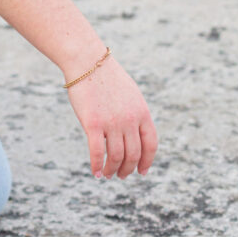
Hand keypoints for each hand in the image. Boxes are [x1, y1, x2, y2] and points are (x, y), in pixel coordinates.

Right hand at [66, 55, 157, 178]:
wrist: (87, 61)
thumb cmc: (106, 76)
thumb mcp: (130, 94)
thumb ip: (135, 113)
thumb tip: (134, 133)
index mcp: (142, 112)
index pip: (150, 145)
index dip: (147, 161)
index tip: (142, 172)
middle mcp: (130, 120)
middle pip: (133, 155)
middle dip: (128, 169)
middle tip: (121, 175)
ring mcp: (112, 123)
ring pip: (116, 157)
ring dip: (112, 170)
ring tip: (108, 174)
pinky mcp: (92, 124)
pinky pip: (97, 152)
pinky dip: (97, 166)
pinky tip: (96, 173)